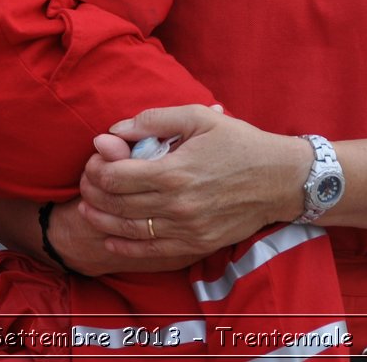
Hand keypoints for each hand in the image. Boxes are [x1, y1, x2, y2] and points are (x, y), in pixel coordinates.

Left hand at [77, 105, 308, 258]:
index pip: (117, 177)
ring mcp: (188, 228)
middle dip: (94, 193)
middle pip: (119, 203)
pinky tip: (111, 238)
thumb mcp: (199, 117)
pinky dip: (126, 246)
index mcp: (175, 171)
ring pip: (131, 229)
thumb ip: (154, 120)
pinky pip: (153, 250)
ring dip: (103, 220)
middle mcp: (178, 204)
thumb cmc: (239, 142)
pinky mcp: (197, 243)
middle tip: (85, 183)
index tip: (93, 160)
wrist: (280, 179)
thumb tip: (114, 130)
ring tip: (87, 209)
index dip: (97, 169)